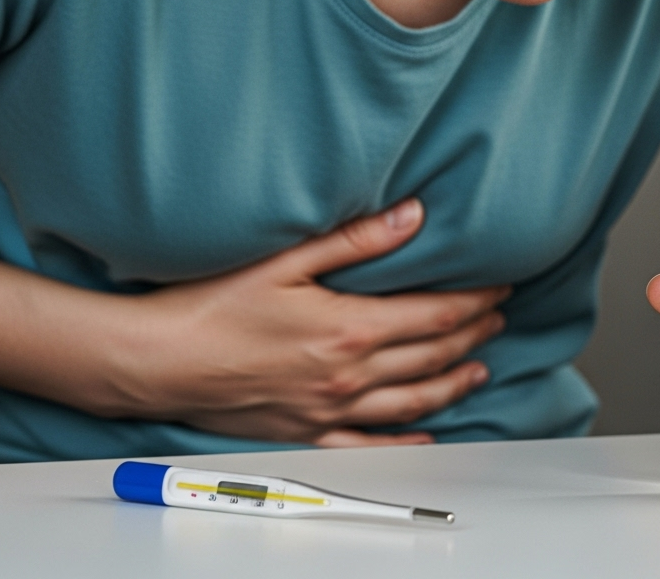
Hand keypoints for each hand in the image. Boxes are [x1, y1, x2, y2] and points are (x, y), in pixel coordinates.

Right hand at [113, 199, 508, 446]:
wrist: (159, 361)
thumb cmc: (214, 305)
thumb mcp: (287, 259)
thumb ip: (356, 239)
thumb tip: (413, 215)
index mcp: (350, 329)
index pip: (436, 314)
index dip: (475, 300)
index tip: (500, 286)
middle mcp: (349, 375)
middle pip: (432, 355)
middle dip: (473, 334)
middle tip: (499, 317)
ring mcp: (331, 411)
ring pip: (414, 401)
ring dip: (453, 383)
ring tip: (480, 367)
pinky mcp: (308, 433)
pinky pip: (371, 444)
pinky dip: (407, 439)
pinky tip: (427, 433)